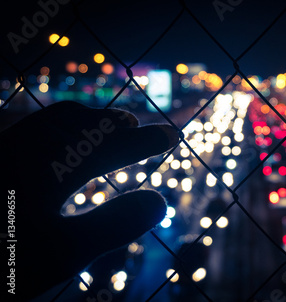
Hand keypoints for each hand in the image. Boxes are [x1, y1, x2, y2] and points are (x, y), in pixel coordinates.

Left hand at [1, 101, 178, 299]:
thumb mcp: (59, 254)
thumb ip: (112, 225)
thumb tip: (159, 201)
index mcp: (44, 166)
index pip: (106, 144)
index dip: (142, 140)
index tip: (172, 137)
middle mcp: (20, 150)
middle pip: (77, 122)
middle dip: (113, 123)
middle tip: (138, 125)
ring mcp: (2, 155)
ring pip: (48, 122)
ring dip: (83, 122)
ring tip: (104, 127)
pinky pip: (26, 133)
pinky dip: (55, 133)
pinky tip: (55, 148)